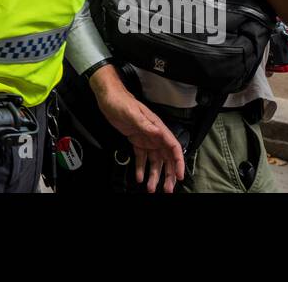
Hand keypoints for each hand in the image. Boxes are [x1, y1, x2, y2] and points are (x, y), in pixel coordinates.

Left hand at [90, 65, 184, 191]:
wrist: (108, 97)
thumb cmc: (121, 102)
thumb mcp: (133, 113)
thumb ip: (146, 125)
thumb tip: (160, 134)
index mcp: (157, 127)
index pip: (173, 147)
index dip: (178, 162)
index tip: (179, 176)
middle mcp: (154, 135)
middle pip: (166, 158)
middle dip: (168, 174)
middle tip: (166, 189)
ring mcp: (146, 139)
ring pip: (154, 161)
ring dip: (154, 175)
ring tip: (151, 188)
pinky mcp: (136, 141)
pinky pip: (141, 158)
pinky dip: (141, 168)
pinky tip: (139, 177)